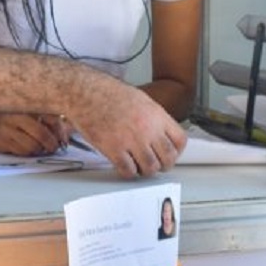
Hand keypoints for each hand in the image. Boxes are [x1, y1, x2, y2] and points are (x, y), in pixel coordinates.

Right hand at [0, 113, 70, 155]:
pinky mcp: (2, 142)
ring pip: (32, 146)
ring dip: (39, 149)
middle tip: (54, 147)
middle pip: (41, 133)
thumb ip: (48, 120)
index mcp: (27, 106)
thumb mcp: (30, 113)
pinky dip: (28, 152)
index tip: (64, 140)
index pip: (49, 117)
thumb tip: (65, 136)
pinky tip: (26, 147)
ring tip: (39, 146)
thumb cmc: (13, 118)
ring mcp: (7, 129)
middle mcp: (16, 116)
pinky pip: (21, 152)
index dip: (59, 131)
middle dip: (51, 144)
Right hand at [70, 79, 185, 177]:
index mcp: (156, 115)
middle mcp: (147, 128)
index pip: (180, 140)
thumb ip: (154, 119)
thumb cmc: (108, 93)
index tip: (171, 154)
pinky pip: (128, 171)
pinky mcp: (113, 149)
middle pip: (168, 158)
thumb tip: (162, 134)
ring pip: (150, 168)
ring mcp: (131, 140)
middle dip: (163, 165)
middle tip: (156, 164)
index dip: (177, 151)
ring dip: (146, 170)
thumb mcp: (141, 100)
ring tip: (140, 166)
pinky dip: (128, 172)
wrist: (85, 92)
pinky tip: (125, 165)